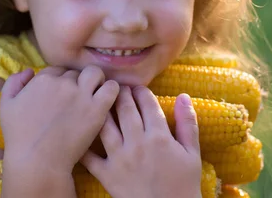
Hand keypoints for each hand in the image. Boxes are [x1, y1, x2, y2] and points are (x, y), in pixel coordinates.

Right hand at [0, 66, 119, 174]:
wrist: (38, 161)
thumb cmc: (19, 136)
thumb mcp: (6, 105)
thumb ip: (13, 82)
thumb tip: (29, 71)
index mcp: (43, 79)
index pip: (58, 69)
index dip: (60, 80)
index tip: (61, 94)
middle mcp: (63, 83)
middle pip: (76, 72)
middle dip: (77, 82)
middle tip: (77, 97)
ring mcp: (81, 95)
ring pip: (96, 73)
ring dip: (96, 80)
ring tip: (94, 93)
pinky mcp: (96, 109)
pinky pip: (112, 88)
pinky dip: (112, 90)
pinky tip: (106, 100)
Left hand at [81, 86, 201, 197]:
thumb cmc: (184, 184)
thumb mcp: (192, 153)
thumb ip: (187, 123)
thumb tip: (183, 96)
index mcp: (159, 136)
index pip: (147, 104)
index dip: (141, 91)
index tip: (137, 87)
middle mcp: (137, 143)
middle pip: (124, 109)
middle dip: (120, 93)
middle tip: (117, 87)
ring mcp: (119, 158)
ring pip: (105, 125)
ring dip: (101, 109)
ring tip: (99, 101)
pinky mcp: (107, 175)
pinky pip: (89, 157)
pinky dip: (83, 144)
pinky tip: (79, 131)